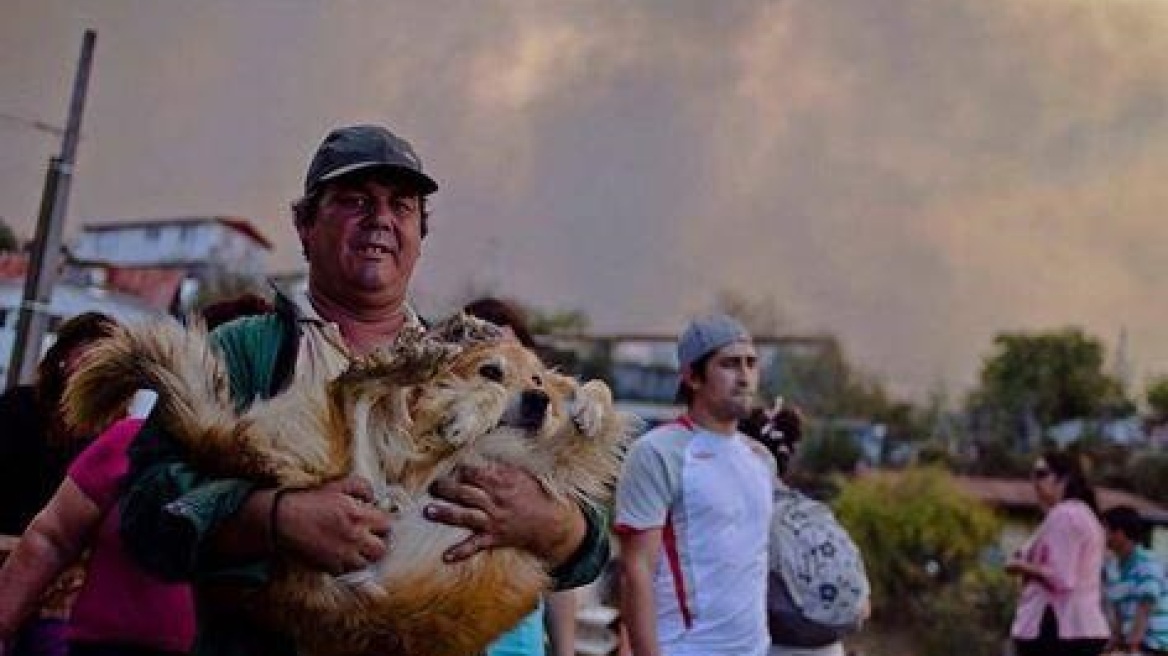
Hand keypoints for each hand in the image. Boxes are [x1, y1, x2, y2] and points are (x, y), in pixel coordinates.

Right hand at [275, 476, 391, 574]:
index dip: (383, 525)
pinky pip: (347, 573)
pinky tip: (342, 558)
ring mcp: (343, 555)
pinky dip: (347, 567)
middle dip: (378, 545)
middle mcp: (355, 537)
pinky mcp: (330, 567)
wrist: (284, 519)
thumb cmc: (310, 501)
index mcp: (359, 516)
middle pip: (381, 550)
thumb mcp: (337, 486)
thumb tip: (373, 497)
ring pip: (366, 565)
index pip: (387, 526)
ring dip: (364, 558)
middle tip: (371, 541)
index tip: (377, 525)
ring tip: (357, 551)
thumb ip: (361, 487)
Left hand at [425, 463, 584, 564]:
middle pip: (466, 493)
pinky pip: (476, 545)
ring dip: (446, 514)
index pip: (475, 474)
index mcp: (503, 482)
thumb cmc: (534, 495)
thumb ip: (500, 468)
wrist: (550, 523)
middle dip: (447, 489)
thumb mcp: (521, 475)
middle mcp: (496, 501)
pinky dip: (461, 552)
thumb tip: (478, 459)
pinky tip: (446, 556)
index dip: (460, 471)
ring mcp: (494, 521)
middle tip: (432, 486)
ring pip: (466, 516)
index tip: (450, 469)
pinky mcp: (494, 538)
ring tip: (428, 511)